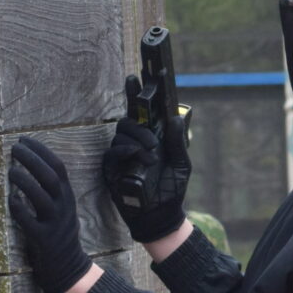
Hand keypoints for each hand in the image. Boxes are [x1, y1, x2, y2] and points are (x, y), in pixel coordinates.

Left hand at [8, 137, 91, 292]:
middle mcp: (63, 207)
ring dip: (24, 180)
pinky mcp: (43, 240)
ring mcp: (54, 223)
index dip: (41, 151)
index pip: (58, 167)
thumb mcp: (61, 207)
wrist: (68, 266)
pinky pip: (29, 221)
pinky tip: (11, 198)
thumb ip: (51, 188)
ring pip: (41, 196)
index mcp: (67, 196)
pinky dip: (19, 208)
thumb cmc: (58, 232)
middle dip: (32, 160)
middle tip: (14, 149)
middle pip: (50, 177)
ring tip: (10, 170)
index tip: (24, 139)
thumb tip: (30, 160)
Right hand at [103, 83, 192, 242]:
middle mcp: (133, 144)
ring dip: (137, 141)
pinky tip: (137, 156)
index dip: (135, 94)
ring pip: (121, 134)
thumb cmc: (171, 189)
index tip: (135, 78)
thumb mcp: (181, 163)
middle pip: (127, 121)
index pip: (139, 112)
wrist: (161, 215)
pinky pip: (114, 151)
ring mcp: (121, 155)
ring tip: (151, 156)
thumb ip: (178, 140)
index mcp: (149, 138)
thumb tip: (177, 116)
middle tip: (154, 143)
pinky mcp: (112, 168)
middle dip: (140, 126)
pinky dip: (126, 151)